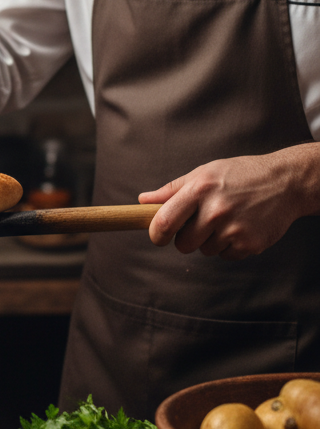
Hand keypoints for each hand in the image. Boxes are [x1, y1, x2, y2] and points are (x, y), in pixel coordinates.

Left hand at [138, 144, 319, 257]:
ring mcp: (234, 229)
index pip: (165, 222)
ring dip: (211, 240)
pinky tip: (241, 226)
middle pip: (183, 244)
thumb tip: (143, 201)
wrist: (285, 182)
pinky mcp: (250, 244)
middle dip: (187, 238)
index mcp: (199, 190)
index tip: (158, 236)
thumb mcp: (204, 173)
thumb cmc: (239, 175)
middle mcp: (216, 210)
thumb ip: (172, 190)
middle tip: (201, 223)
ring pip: (205, 250)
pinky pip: (226, 256)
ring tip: (227, 219)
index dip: (156, 234)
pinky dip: (230, 246)